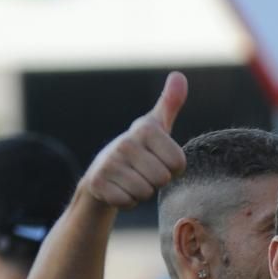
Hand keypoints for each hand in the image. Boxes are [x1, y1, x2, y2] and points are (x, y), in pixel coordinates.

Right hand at [81, 72, 187, 208]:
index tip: (159, 160)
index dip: (173, 169)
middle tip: (144, 172)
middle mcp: (125, 143)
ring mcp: (109, 162)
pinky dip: (127, 202)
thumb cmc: (139, 149)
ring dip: (142, 192)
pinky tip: (119, 189)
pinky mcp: (98, 183)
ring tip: (131, 179)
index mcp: (145, 129)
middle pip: (162, 179)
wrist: (103, 171)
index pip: (179, 164)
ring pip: (145, 192)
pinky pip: (128, 202)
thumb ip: (170, 103)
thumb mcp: (155, 126)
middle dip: (157, 181)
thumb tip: (179, 75)